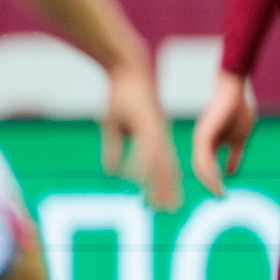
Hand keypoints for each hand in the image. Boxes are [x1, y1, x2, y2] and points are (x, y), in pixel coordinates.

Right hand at [104, 61, 181, 209]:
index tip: (163, 205)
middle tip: (169, 211)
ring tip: (157, 201)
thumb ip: (114, 148)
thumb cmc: (120, 94)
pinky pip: (145, 149)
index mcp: (155, 135)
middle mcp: (158, 135)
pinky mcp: (146, 123)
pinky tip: (138, 179)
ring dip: (159, 184)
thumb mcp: (114, 125)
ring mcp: (153, 129)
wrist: (126, 69)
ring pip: (159, 162)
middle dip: (167, 190)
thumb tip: (111, 172)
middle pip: (166, 168)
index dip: (164, 185)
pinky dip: (142, 166)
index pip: (163, 165)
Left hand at [191, 71, 256, 196]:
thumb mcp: (238, 139)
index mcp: (207, 144)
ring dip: (209, 181)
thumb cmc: (237, 111)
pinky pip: (203, 156)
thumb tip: (231, 173)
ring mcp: (200, 138)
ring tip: (219, 192)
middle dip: (209, 185)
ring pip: (200, 166)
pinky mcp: (203, 134)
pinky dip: (209, 170)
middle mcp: (201, 143)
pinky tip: (217, 179)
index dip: (213, 182)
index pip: (206, 168)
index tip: (222, 195)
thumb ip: (234, 155)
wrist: (234, 91)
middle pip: (200, 170)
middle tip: (220, 197)